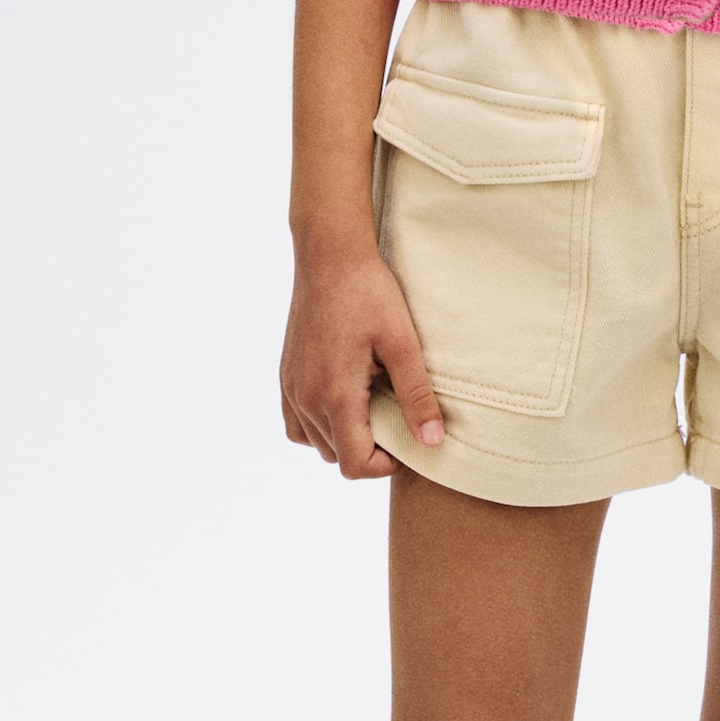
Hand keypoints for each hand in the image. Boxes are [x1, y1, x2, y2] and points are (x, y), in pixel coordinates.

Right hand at [280, 244, 445, 477]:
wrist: (330, 256)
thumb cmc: (369, 293)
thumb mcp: (403, 343)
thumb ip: (417, 396)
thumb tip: (432, 442)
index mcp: (334, 394)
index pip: (355, 464)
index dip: (386, 463)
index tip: (408, 435)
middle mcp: (305, 398)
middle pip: (337, 457)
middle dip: (369, 449)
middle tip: (396, 416)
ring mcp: (291, 388)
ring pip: (316, 443)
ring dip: (345, 437)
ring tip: (372, 404)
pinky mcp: (286, 376)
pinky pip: (297, 424)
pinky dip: (320, 425)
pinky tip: (345, 400)